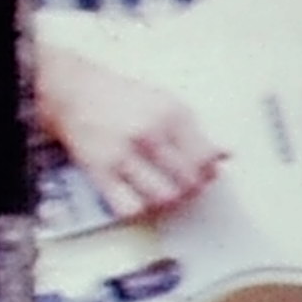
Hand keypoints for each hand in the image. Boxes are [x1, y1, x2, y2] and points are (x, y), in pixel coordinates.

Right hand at [39, 42, 222, 218]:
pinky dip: (138, 208)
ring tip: (164, 192)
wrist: (75, 93)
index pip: (206, 158)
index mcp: (172, 116)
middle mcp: (149, 134)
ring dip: (168, 201)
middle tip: (185, 186)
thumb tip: (226, 154)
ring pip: (164, 197)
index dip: (209, 172)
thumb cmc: (124, 99)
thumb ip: (196, 132)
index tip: (205, 175)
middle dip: (192, 189)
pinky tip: (137, 196)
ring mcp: (123, 154)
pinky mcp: (99, 171)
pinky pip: (129, 206)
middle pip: (189, 181)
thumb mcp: (167, 104)